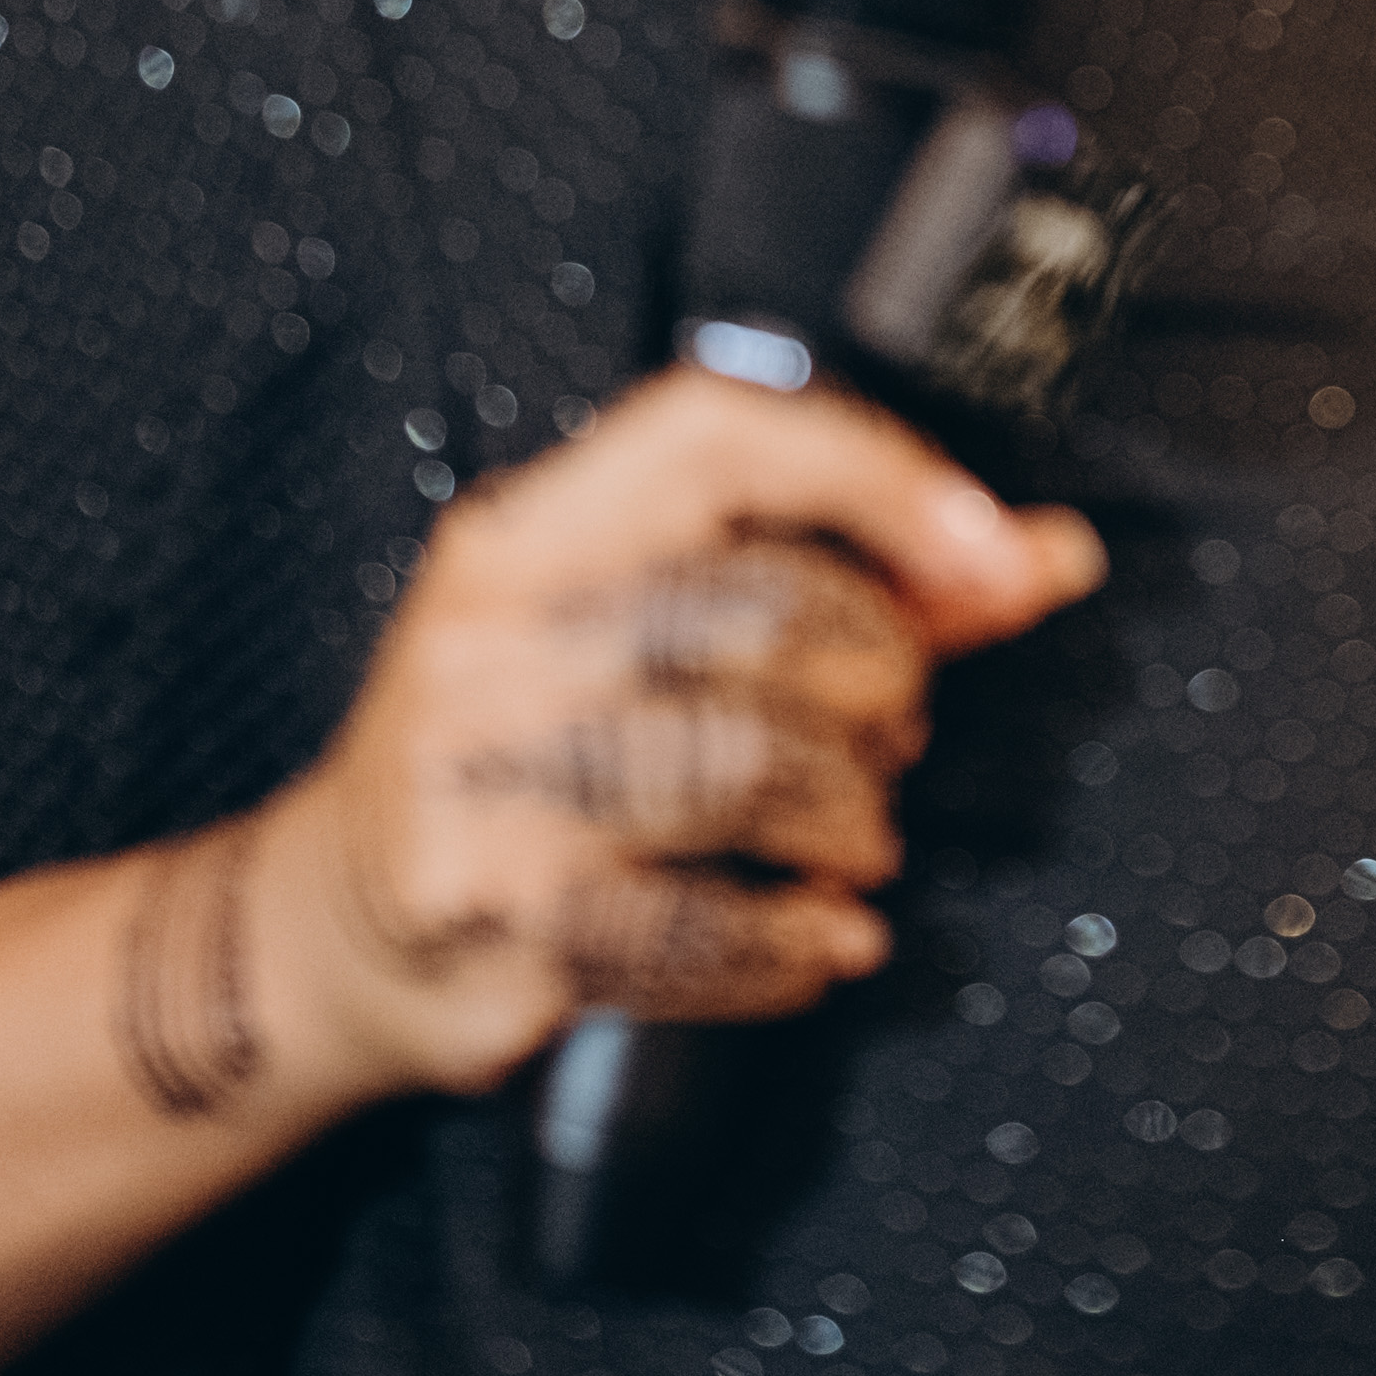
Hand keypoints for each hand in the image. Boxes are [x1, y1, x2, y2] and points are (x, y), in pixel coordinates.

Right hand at [254, 370, 1104, 1108]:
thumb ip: (854, 582)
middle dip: (881, 676)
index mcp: (525, 536)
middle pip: (761, 611)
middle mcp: (492, 642)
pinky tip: (821, 933)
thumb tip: (1045, 556)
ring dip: (855, 814)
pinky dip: (800, 939)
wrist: (330, 926)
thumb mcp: (638, 628)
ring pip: (752, 764)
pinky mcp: (504, 926)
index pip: (714, 437)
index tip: (991, 549)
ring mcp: (487, 787)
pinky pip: (708, 926)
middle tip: (892, 725)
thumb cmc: (521, 751)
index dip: (876, 474)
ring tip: (856, 832)